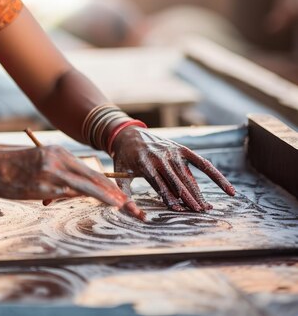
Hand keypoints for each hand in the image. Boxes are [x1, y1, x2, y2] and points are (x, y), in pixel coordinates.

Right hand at [0, 145, 144, 219]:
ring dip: (106, 196)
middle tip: (128, 202)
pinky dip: (91, 198)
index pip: (87, 168)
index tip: (118, 190)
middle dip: (112, 190)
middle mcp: (58, 158)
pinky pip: (72, 192)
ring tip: (122, 206)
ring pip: (87, 184)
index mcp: (57, 152)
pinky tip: (103, 204)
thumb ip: (57, 175)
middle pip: (92, 175)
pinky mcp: (45, 184)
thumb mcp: (39, 165)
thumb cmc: (12, 169)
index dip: (104, 181)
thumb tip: (75, 190)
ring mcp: (52, 171)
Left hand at [110, 127, 235, 211]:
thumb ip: (126, 194)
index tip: (177, 210)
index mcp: (144, 162)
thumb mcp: (120, 174)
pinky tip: (228, 190)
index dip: (168, 197)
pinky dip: (216, 176)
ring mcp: (173, 152)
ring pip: (188, 176)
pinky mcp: (182, 149)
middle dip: (187, 197)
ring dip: (198, 192)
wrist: (129, 133)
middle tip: (198, 213)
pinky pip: (202, 163)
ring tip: (206, 208)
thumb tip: (135, 214)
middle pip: (177, 181)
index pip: (159, 182)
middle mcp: (160, 156)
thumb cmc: (125, 158)